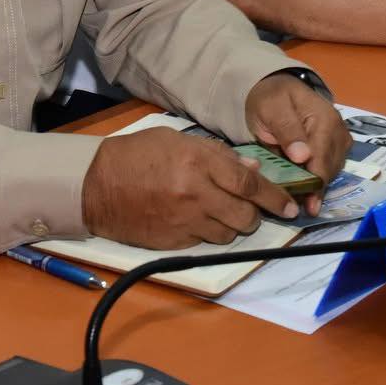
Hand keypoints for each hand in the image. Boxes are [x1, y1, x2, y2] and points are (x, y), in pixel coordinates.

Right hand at [81, 126, 299, 248]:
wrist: (95, 185)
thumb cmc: (137, 155)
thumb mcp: (177, 141)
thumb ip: (217, 156)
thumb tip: (252, 172)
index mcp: (197, 163)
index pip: (248, 184)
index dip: (274, 197)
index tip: (290, 206)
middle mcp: (195, 194)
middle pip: (244, 214)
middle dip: (255, 215)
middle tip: (253, 210)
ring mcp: (184, 221)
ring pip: (228, 233)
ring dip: (233, 226)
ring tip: (222, 214)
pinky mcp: (173, 241)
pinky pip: (205, 243)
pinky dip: (208, 234)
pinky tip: (198, 222)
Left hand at [244, 73, 350, 216]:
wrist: (274, 88)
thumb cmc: (271, 98)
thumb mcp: (271, 108)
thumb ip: (286, 130)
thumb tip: (303, 156)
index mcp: (325, 119)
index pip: (322, 158)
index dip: (316, 183)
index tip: (308, 206)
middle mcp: (338, 131)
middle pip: (330, 168)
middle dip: (315, 189)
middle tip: (297, 208)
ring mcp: (339, 140)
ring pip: (331, 172)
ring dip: (316, 186)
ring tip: (298, 201)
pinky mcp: (335, 148)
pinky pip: (328, 168)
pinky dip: (316, 179)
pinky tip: (303, 190)